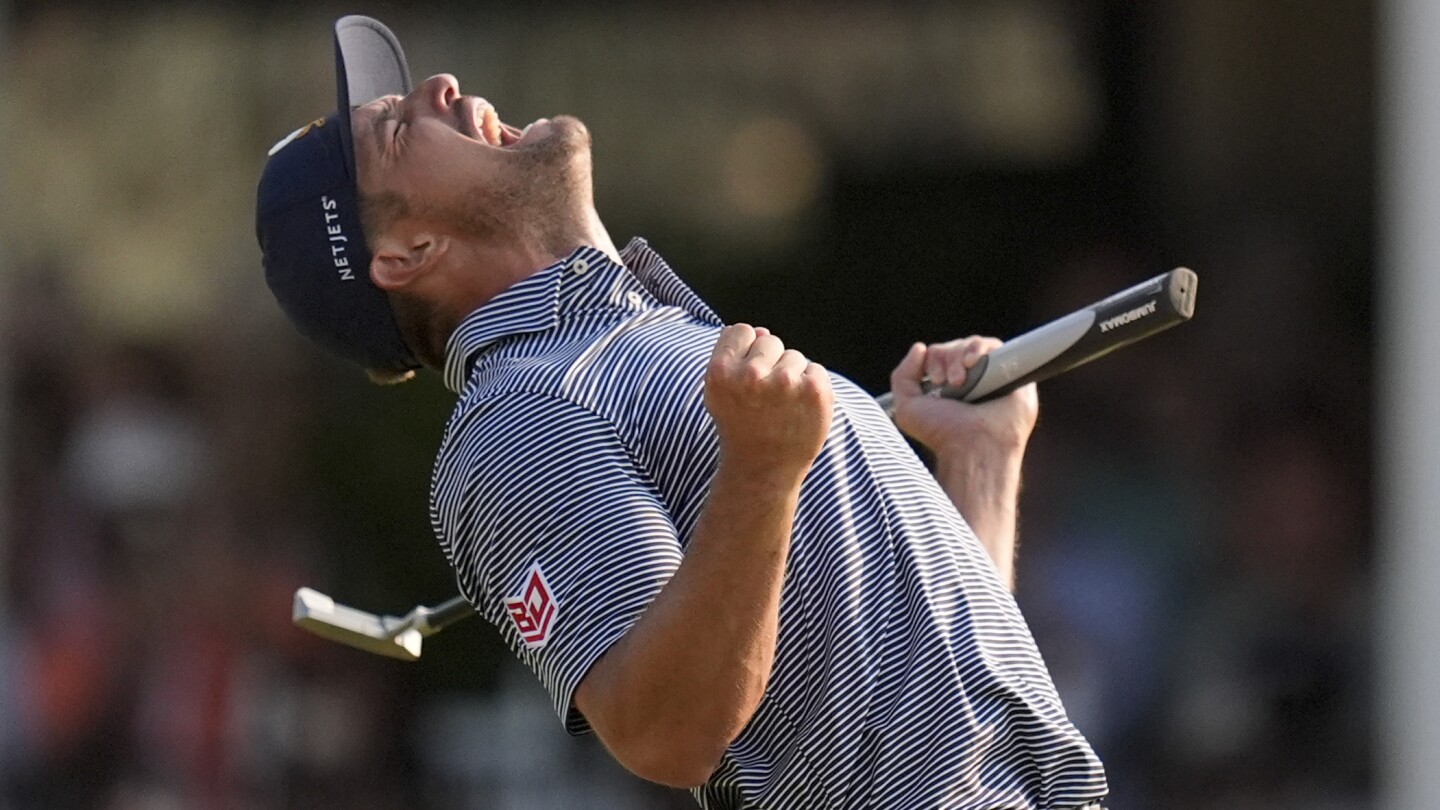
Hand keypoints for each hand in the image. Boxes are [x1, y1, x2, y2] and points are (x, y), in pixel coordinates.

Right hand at [704, 325, 833, 480]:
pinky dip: (812, 388)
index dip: (745, 351)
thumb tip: (763, 330)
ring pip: (794, 356)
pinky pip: (816, 370)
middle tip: (763, 400)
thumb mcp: (721, 392)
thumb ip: (734, 355)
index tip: (745, 379)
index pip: (741, 330)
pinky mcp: (815, 392)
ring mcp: (785, 383)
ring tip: (781, 408)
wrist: (763, 470)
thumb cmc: (741, 426)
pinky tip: (799, 412)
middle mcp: (750, 375)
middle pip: (769, 340)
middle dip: (770, 363)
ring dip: (792, 377)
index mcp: (720, 372)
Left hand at [888, 337, 1038, 457]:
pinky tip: (974, 362)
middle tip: (952, 383)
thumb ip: (902, 376)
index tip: (936, 381)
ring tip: (962, 379)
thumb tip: (919, 348)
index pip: (937, 355)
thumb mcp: (907, 409)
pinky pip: (996, 346)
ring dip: (961, 355)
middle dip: (947, 359)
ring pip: (972, 344)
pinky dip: (981, 348)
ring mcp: (990, 374)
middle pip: (953, 347)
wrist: (974, 446)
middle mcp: (969, 379)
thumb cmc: (942, 433)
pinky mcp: (1011, 372)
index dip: (934, 361)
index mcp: (946, 386)